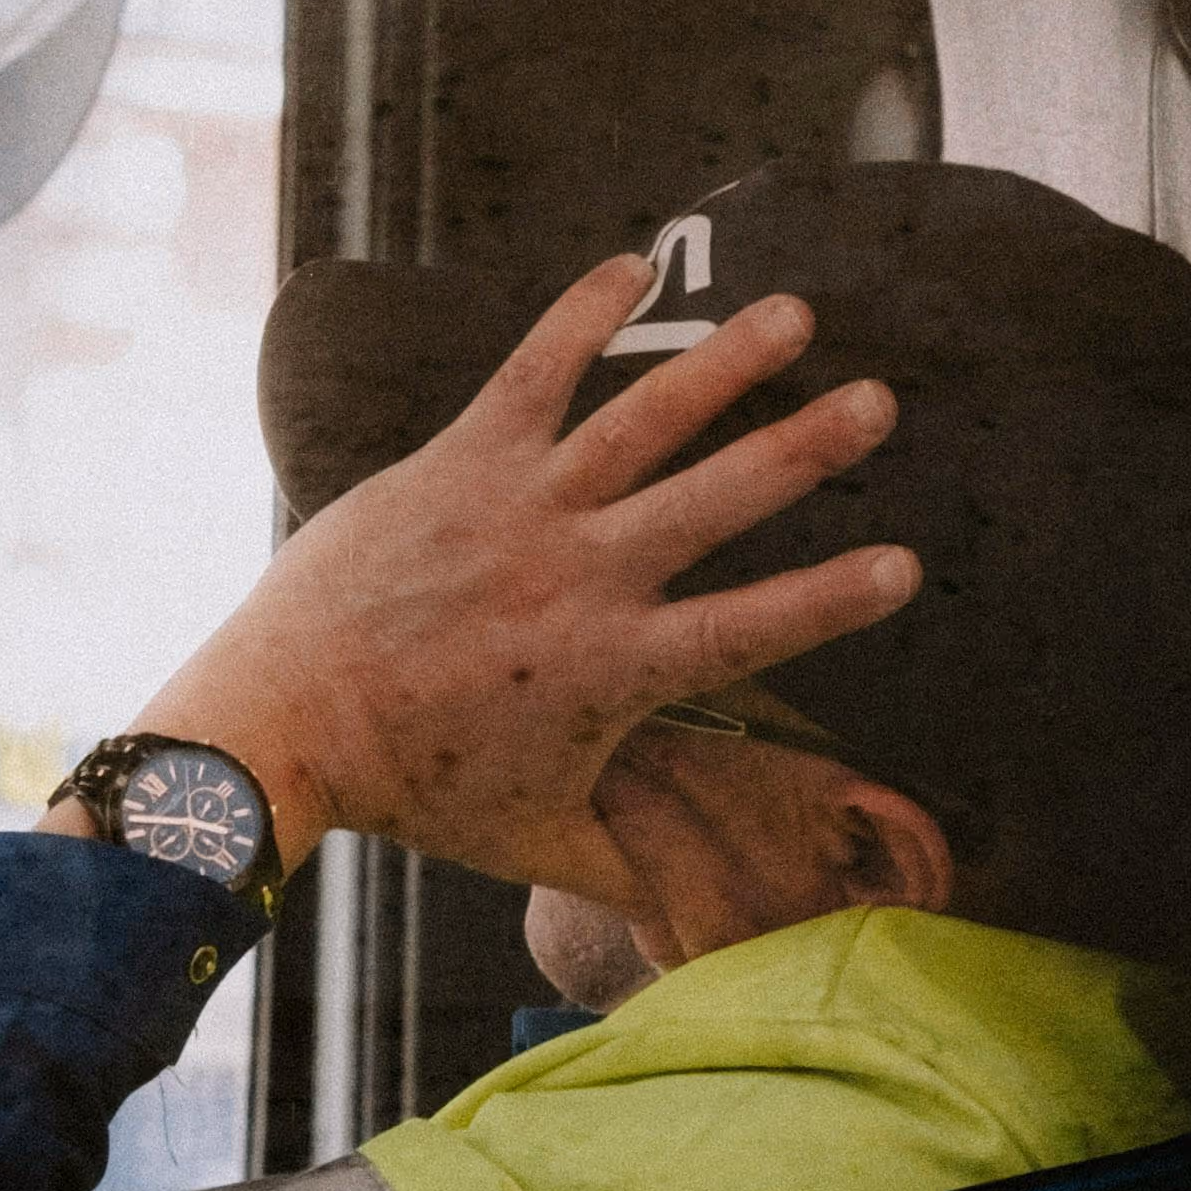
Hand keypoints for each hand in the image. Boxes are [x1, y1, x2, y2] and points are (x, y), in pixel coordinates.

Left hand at [60, 254, 917, 899]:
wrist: (286, 722)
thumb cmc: (414, 791)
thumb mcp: (535, 841)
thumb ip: (626, 873)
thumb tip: (698, 929)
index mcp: (616, 668)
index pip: (752, 627)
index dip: (832, 597)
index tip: (904, 564)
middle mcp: (584, 575)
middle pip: (718, 499)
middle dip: (806, 448)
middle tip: (880, 402)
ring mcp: (523, 507)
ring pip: (643, 420)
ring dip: (724, 365)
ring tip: (795, 314)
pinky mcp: (460, 459)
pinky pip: (532, 371)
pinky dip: (582, 315)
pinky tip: (631, 261)